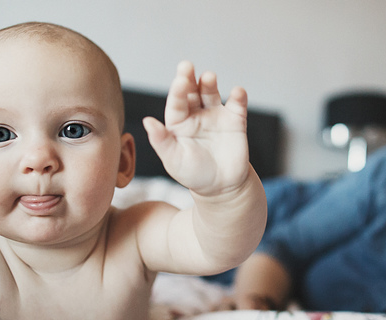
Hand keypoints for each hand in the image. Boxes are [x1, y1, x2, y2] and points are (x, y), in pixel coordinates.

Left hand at [143, 61, 248, 195]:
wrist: (221, 187)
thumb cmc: (193, 174)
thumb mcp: (174, 160)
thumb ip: (161, 140)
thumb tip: (147, 121)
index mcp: (178, 122)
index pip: (175, 103)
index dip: (177, 92)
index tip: (179, 82)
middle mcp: (195, 114)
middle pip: (191, 92)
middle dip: (189, 78)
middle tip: (186, 66)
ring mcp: (215, 115)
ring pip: (211, 93)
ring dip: (210, 83)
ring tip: (209, 77)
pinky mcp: (235, 120)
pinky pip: (237, 105)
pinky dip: (238, 97)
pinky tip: (237, 92)